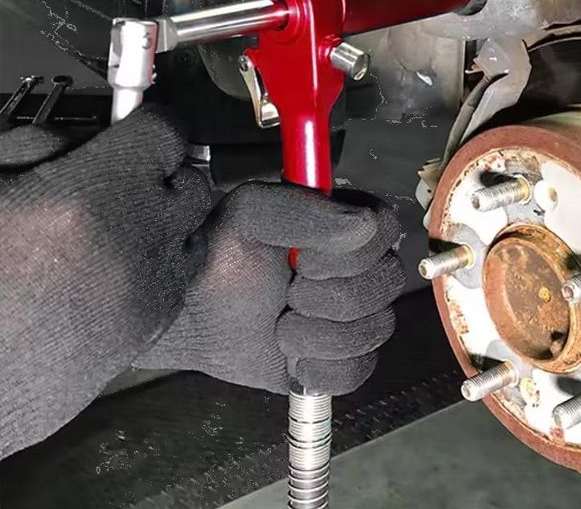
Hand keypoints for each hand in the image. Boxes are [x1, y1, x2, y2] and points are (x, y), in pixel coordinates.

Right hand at [0, 108, 210, 458]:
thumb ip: (37, 146)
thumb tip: (82, 137)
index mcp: (91, 197)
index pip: (165, 133)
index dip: (148, 125)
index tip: (137, 128)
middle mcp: (136, 243)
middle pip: (192, 182)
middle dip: (165, 174)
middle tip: (123, 180)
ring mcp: (149, 290)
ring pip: (195, 229)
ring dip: (168, 220)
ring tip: (119, 226)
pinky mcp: (150, 328)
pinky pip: (181, 275)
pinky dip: (160, 263)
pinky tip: (115, 267)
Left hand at [135, 182, 405, 394]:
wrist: (193, 313)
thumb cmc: (221, 255)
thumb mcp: (250, 214)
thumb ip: (303, 210)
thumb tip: (363, 225)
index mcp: (345, 224)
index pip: (384, 229)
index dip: (351, 253)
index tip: (306, 261)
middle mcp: (361, 267)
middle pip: (385, 283)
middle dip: (327, 298)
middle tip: (288, 294)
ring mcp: (356, 314)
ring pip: (374, 329)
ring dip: (317, 335)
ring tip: (281, 327)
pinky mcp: (344, 359)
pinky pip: (358, 371)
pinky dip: (320, 369)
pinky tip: (292, 357)